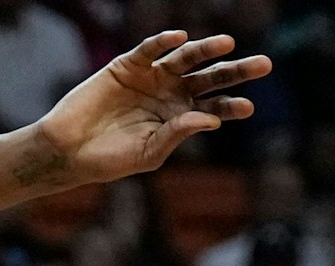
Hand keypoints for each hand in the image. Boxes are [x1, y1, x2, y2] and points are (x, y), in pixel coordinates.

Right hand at [34, 32, 269, 185]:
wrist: (70, 149)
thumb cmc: (110, 159)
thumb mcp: (149, 153)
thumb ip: (177, 135)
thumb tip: (211, 120)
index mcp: (181, 119)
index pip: (215, 109)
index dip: (232, 106)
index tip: (249, 106)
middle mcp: (170, 95)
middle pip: (210, 79)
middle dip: (236, 71)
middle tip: (264, 64)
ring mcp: (151, 77)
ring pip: (185, 59)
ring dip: (206, 50)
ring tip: (226, 43)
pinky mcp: (127, 65)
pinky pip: (149, 49)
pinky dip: (163, 42)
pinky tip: (180, 37)